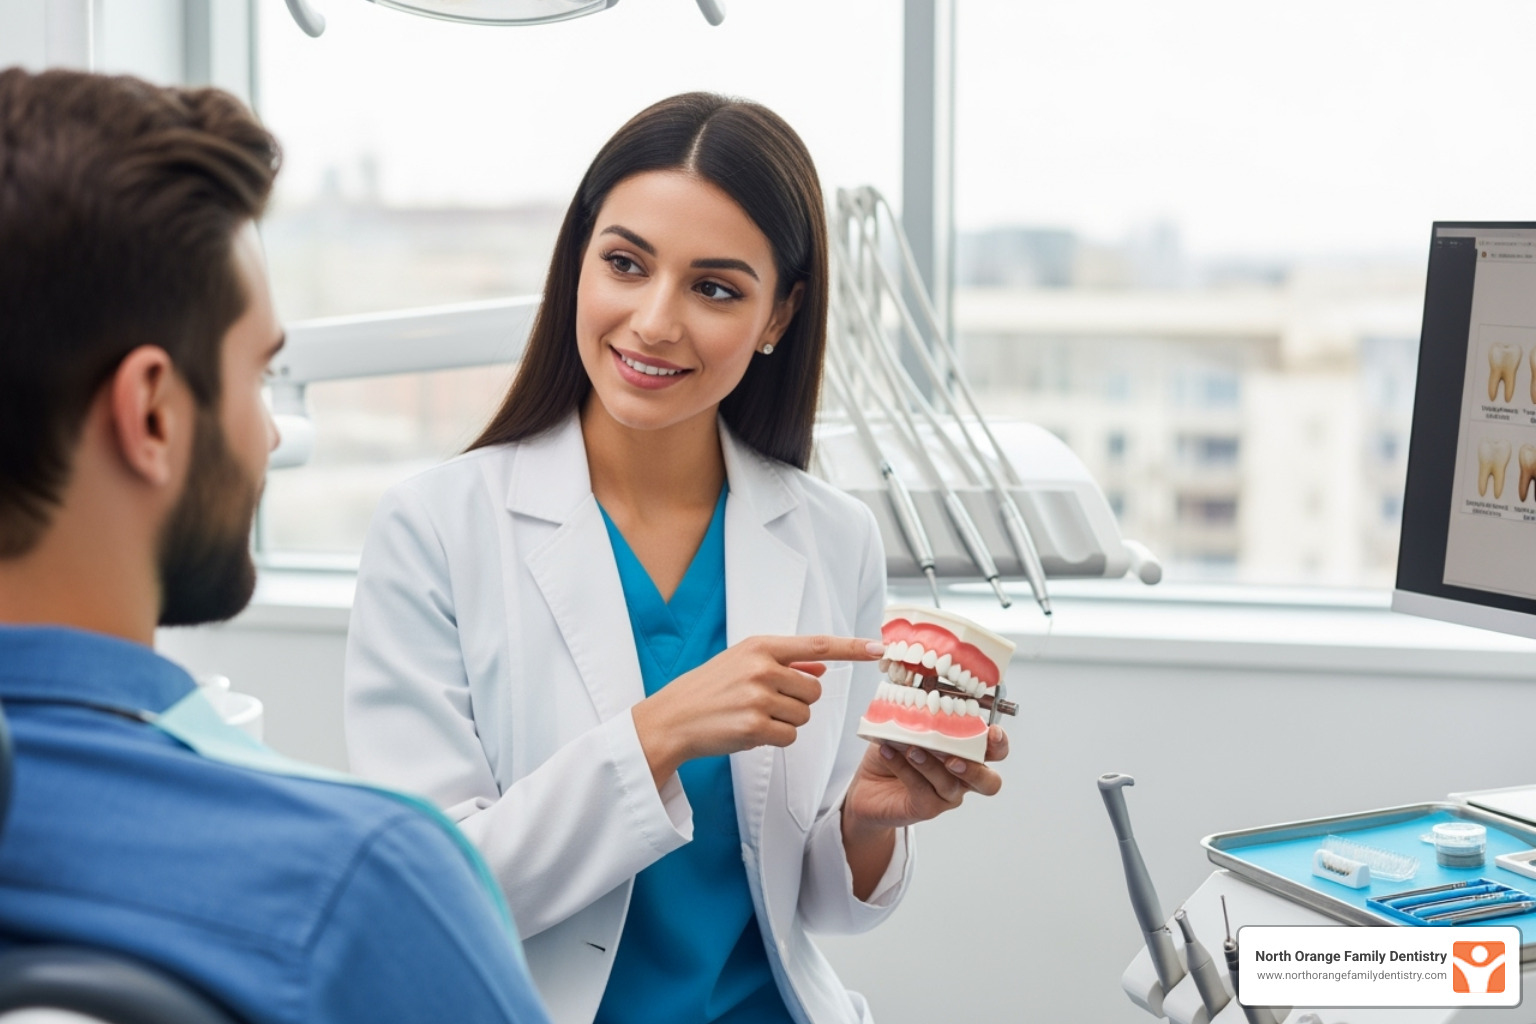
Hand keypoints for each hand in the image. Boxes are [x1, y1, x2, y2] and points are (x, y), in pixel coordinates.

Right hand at [631, 634, 882, 787]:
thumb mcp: (742, 662)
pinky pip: (790, 737)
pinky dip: (776, 738)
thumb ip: (784, 663)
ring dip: (785, 722)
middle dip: (797, 702)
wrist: (671, 718)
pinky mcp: (754, 727)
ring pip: (804, 716)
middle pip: (814, 692)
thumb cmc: (708, 689)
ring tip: (752, 716)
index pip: (818, 644)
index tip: (879, 647)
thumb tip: (821, 669)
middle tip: (764, 703)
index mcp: (761, 646)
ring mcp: (758, 697)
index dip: (852, 647)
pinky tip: (750, 731)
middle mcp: (762, 668)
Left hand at [840, 726, 1009, 897]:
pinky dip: (905, 769)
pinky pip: (921, 789)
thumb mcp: (907, 727)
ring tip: (910, 748)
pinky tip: (890, 753)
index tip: (992, 732)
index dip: (1000, 744)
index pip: (996, 751)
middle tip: (954, 758)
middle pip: (988, 783)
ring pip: (950, 785)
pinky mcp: (926, 808)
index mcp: (966, 753)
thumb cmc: (894, 753)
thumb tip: (916, 691)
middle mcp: (962, 778)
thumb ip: (919, 714)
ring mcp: (946, 796)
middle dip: (976, 770)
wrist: (868, 786)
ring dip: (930, 764)